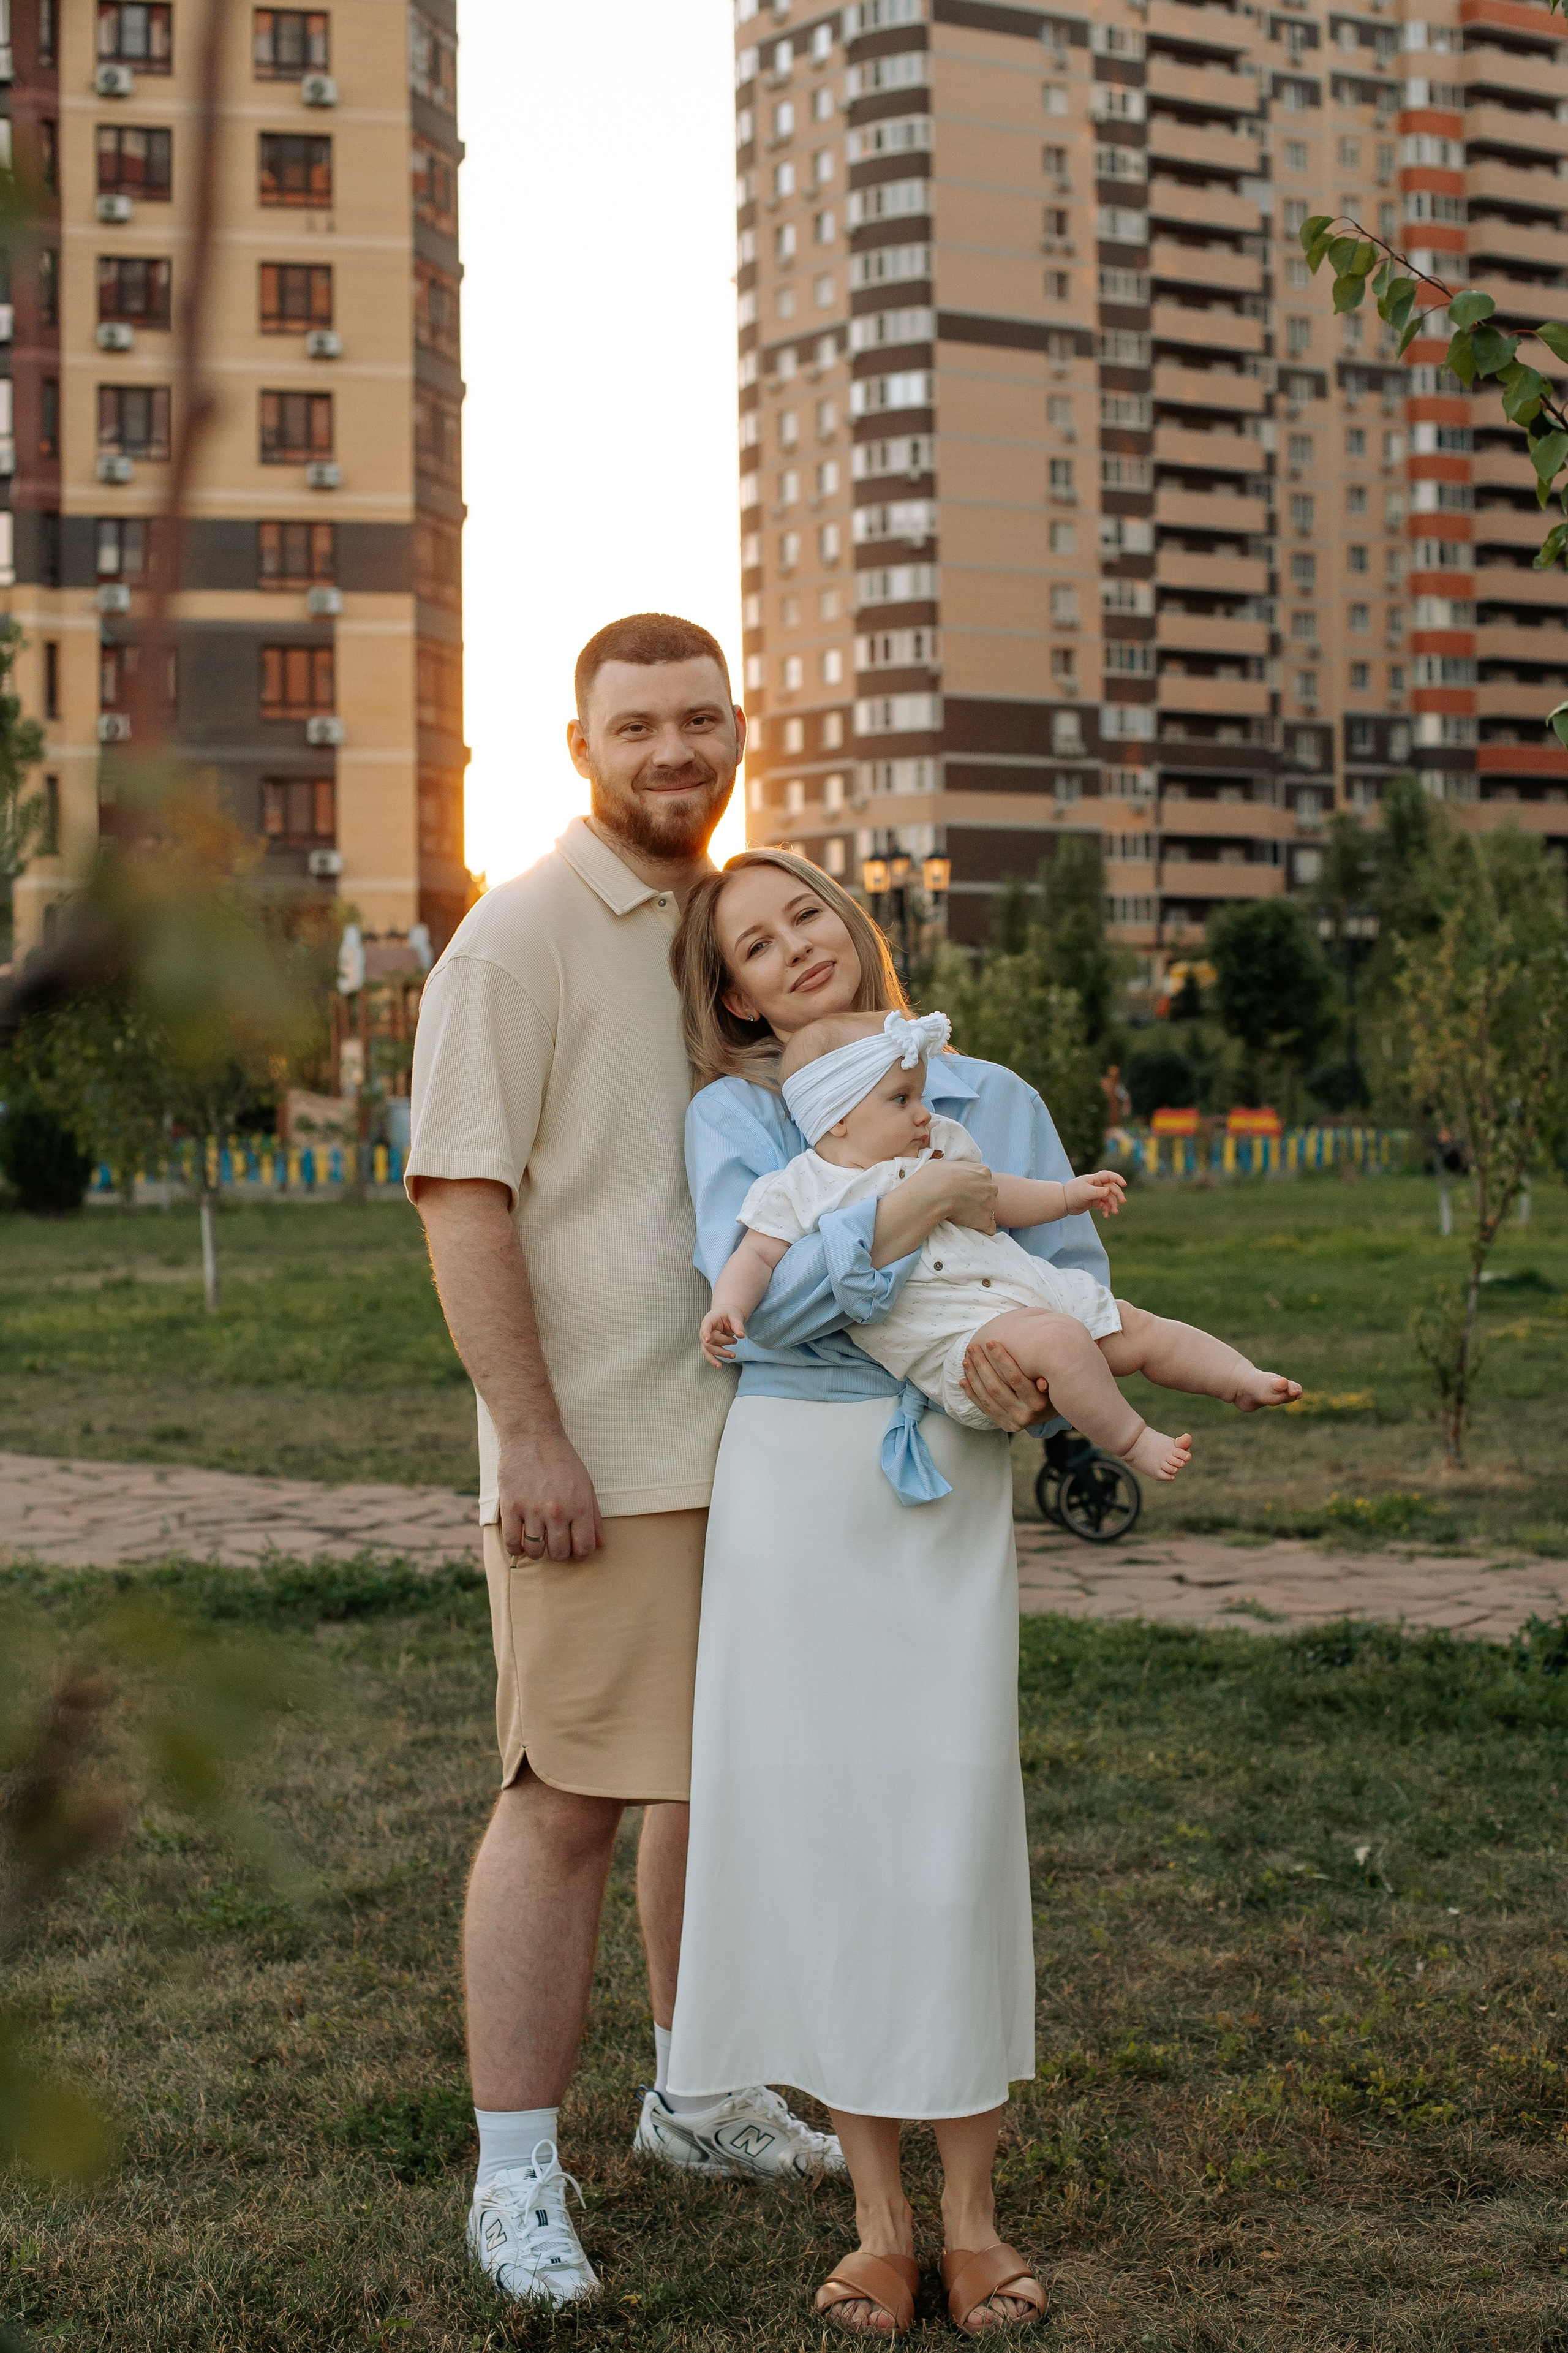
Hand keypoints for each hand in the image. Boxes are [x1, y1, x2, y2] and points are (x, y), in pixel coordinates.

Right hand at [497, 1426, 603, 1562]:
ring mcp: (532, 1510)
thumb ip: (594, 1517)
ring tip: (536, 1542)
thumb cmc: (562, 1460)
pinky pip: (511, 1542)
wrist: (532, 1436)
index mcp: (580, 1506)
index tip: (573, 1545)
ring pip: (535, 1551)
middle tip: (554, 1542)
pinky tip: (519, 1543)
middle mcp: (558, 1511)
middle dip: (558, 1552)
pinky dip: (515, 1549)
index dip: (580, 1551)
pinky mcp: (511, 1507)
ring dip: (536, 1551)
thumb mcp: (586, 1485)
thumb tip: (600, 1545)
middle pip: (559, 1553)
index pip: (584, 1548)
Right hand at [701, 1307, 744, 1367]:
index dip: (705, 1333)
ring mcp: (705, 1339)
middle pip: (711, 1341)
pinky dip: (714, 1361)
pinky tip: (719, 1366)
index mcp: (709, 1320)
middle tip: (735, 1342)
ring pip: (709, 1350)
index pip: (705, 1327)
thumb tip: (741, 1336)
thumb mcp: (735, 1316)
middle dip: (724, 1343)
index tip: (707, 1340)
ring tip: (733, 1356)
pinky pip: (709, 1355)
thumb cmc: (729, 1314)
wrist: (725, 1315)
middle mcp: (704, 1330)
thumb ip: (738, 1325)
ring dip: (721, 1353)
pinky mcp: (709, 1346)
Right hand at [925, 1158, 999, 1235]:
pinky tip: (970, 1227)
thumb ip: (960, 1171)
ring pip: (988, 1211)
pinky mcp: (985, 1220)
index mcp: (983, 1171)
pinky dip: (981, 1229)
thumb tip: (954, 1176)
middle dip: (978, 1200)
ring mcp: (990, 1204)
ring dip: (977, 1214)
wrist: (934, 1194)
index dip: (972, 1188)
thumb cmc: (935, 1178)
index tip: (961, 1192)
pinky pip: (989, 1228)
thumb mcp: (949, 1164)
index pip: (983, 1181)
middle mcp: (991, 1186)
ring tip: (960, 1215)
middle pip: (988, 1195)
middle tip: (960, 1204)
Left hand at [960, 1336, 1051, 1432]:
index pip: (1015, 1378)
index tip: (990, 1342)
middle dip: (982, 1365)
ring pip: (987, 1397)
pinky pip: (983, 1408)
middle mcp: (1024, 1415)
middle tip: (972, 1347)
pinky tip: (964, 1379)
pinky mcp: (1004, 1425)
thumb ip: (1047, 1378)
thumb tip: (1041, 1381)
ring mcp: (1012, 1422)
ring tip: (967, 1359)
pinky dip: (972, 1393)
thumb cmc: (1053, 1388)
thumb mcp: (1055, 1382)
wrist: (1052, 1411)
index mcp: (1038, 1403)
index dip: (1001, 1359)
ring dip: (974, 1377)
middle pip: (996, 1387)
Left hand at [1065, 1168, 1126, 1219]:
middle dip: (1118, 1195)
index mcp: (1094, 1179)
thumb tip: (1108, 1191)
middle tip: (1123, 1202)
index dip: (1117, 1178)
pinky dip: (1106, 1210)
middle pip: (1112, 1188)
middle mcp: (1096, 1185)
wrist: (1063, 1203)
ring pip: (1109, 1199)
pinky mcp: (1094, 1202)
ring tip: (1114, 1212)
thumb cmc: (1072, 1193)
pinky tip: (1106, 1216)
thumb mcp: (1085, 1192)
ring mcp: (1096, 1194)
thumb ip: (1097, 1192)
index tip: (1124, 1184)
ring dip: (1113, 1205)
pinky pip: (1104, 1205)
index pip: (1108, 1176)